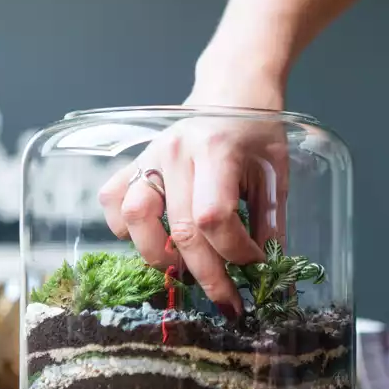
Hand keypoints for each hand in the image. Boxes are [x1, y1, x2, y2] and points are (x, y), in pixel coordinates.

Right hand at [97, 80, 287, 313]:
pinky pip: (112, 199)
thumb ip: (271, 225)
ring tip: (184, 270)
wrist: (233, 89)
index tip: (256, 264)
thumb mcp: (276, 174)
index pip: (215, 217)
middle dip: (208, 276)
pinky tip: (152, 238)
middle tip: (228, 299)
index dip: (236, 252)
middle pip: (180, 230)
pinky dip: (125, 228)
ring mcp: (149, 155)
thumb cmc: (258, 132)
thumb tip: (270, 277)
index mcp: (217, 150)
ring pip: (134, 217)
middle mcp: (176, 152)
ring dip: (159, 256)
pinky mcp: (133, 160)